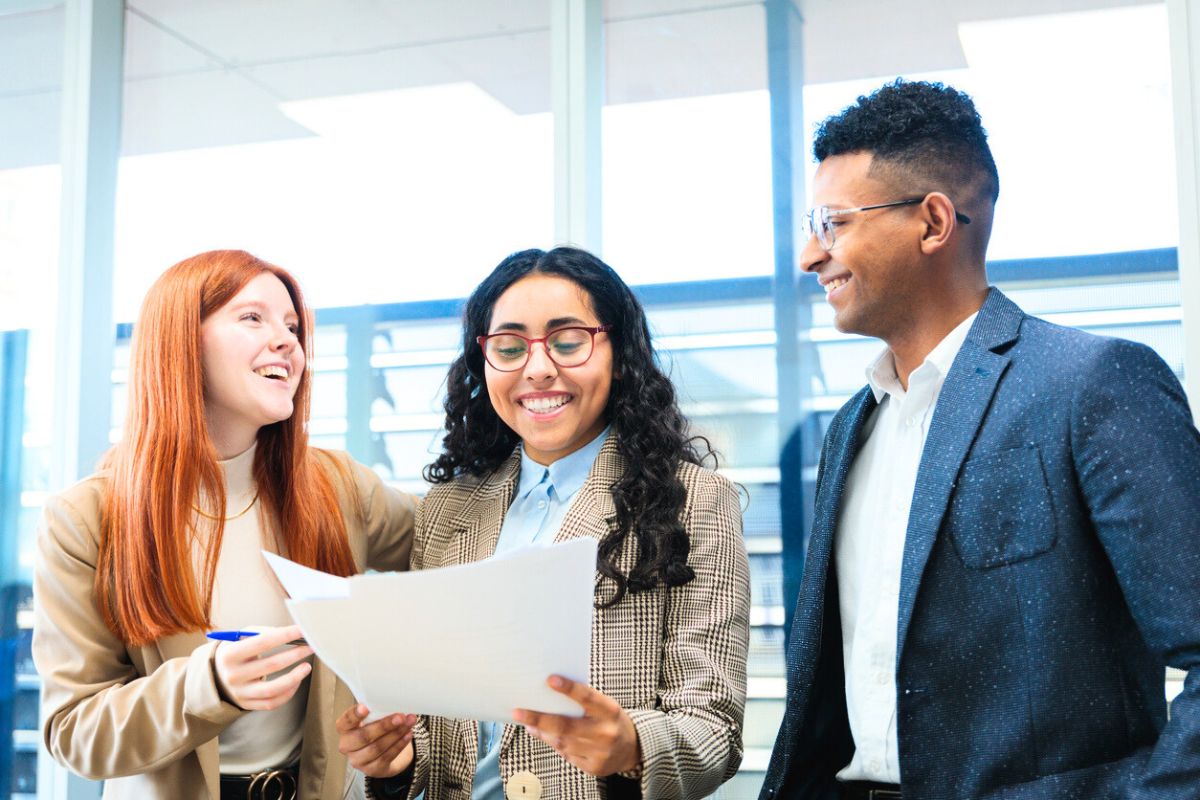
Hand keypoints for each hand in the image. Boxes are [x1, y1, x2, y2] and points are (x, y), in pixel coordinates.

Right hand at [212, 625, 313, 710]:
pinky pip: (272, 702)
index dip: (285, 635)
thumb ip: (262, 633)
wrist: (216, 676)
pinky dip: (288, 692)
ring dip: (295, 677)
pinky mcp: (247, 705)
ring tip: (307, 666)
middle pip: (271, 665)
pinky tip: (297, 681)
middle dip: (295, 654)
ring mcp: (240, 693)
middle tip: (311, 646)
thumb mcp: (240, 637)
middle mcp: (234, 675)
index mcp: (230, 655)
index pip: (262, 642)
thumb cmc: (236, 652)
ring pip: (273, 689)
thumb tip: (289, 632)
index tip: (302, 630)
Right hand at [336, 704, 415, 777]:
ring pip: (377, 748)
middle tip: (400, 717)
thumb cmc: (375, 728)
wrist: (383, 750)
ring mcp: (358, 760)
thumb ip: (376, 712)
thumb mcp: (372, 718)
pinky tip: (407, 734)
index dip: (354, 715)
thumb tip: (391, 704)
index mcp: (344, 729)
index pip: (346, 721)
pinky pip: (387, 757)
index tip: (365, 708)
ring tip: (408, 723)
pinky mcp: (372, 770)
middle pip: (363, 737)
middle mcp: (347, 746)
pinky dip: (399, 744)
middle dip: (384, 726)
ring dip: (396, 734)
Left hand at [513, 675, 640, 776]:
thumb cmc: (610, 720)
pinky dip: (554, 744)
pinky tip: (545, 735)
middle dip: (539, 718)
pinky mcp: (593, 768)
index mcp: (610, 711)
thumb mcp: (605, 706)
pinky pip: (567, 755)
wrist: (631, 749)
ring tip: (528, 722)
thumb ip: (584, 701)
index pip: (588, 697)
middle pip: (566, 726)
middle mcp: (605, 733)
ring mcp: (600, 753)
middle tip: (519, 711)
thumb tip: (550, 692)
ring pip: (561, 742)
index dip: (569, 689)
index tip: (550, 679)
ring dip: (541, 732)